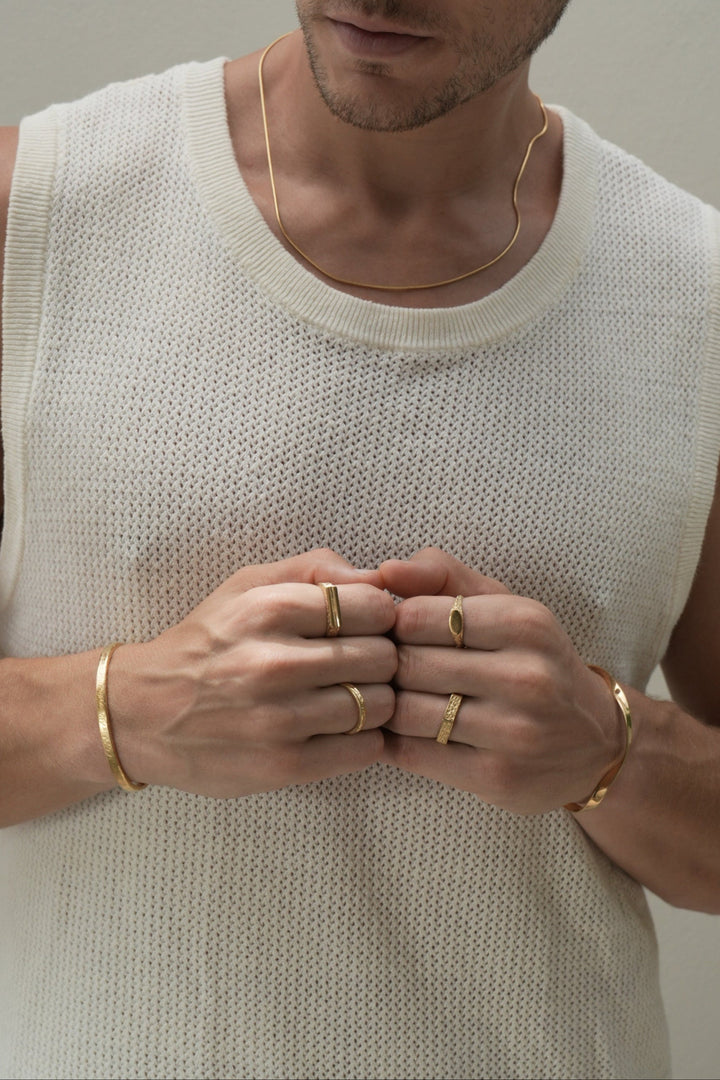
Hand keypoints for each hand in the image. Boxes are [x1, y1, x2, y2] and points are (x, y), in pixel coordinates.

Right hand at [109, 550, 396, 797]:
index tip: (366, 626)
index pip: (374, 606)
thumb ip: (314, 568)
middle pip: (383, 657)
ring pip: (380, 705)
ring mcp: (279, 720)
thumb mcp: (247, 585)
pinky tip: (340, 728)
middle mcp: (274, 664)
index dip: (380, 616)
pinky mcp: (283, 766)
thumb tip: (378, 577)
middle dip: (381, 658)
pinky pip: (364, 750)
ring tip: (349, 696)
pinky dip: (364, 739)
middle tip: (361, 664)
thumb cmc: (206, 644)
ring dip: (375, 701)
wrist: (141, 714)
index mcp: (269, 609)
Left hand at [379, 548, 621, 813]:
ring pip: (405, 712)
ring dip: (390, 706)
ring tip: (399, 699)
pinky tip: (406, 732)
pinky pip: (413, 754)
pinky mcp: (498, 778)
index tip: (403, 634)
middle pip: (407, 664)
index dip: (396, 625)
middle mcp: (525, 677)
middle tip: (393, 671)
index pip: (416, 616)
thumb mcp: (503, 604)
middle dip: (389, 667)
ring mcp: (514, 732)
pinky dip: (395, 742)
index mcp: (524, 623)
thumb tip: (385, 571)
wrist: (596, 742)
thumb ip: (442, 575)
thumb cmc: (534, 661)